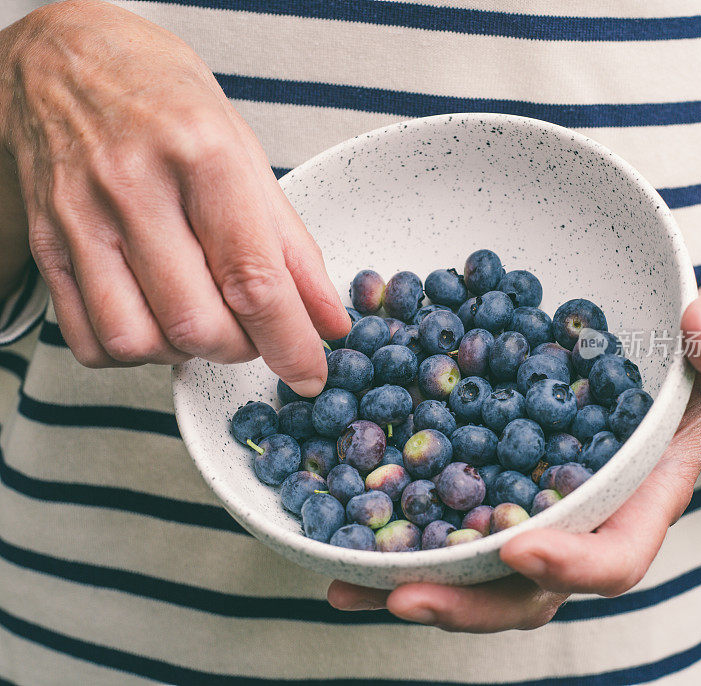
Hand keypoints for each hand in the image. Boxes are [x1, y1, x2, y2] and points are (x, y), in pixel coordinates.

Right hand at [0, 0, 348, 393]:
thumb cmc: (164, 100)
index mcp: (202, 155)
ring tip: (201, 314)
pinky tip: (155, 316)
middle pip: (197, 323)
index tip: (309, 371)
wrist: (65, 59)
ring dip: (187, 353)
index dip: (290, 343)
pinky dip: (136, 351)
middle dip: (242, 348)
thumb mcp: (247, 155)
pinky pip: (90, 340)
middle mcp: (135, 187)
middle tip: (254, 326)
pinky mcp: (46, 245)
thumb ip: (292, 247)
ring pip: (139, 342)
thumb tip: (326, 319)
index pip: (253, 280)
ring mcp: (80, 219)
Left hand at [329, 276, 700, 631]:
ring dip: (410, 579)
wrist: (664, 367)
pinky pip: (445, 518)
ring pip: (472, 568)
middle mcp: (575, 523)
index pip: (611, 560)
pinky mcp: (492, 484)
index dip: (568, 565)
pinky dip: (397, 528)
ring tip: (347, 580)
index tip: (516, 547)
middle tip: (401, 596)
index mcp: (635, 506)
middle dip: (464, 600)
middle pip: (522, 589)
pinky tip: (345, 523)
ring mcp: (529, 508)